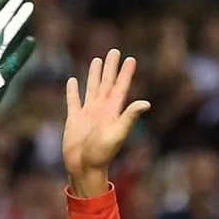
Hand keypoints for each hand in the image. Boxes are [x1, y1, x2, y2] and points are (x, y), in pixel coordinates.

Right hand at [63, 49, 151, 188]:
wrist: (84, 168)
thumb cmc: (102, 154)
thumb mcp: (117, 134)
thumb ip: (129, 117)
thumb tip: (146, 103)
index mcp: (113, 111)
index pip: (120, 86)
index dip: (126, 73)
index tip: (130, 58)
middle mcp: (101, 109)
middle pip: (106, 83)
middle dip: (110, 67)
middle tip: (114, 51)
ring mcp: (88, 113)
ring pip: (91, 88)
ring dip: (94, 74)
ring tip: (96, 59)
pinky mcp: (74, 119)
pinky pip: (73, 101)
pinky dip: (72, 91)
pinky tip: (72, 81)